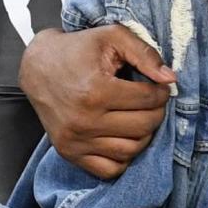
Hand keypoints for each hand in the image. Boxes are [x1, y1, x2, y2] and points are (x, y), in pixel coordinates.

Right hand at [19, 26, 176, 178]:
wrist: (37, 66)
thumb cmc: (77, 49)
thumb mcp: (112, 36)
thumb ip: (145, 54)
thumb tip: (170, 79)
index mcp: (95, 91)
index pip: (148, 100)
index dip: (162, 92)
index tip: (160, 86)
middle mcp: (84, 121)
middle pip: (143, 126)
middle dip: (156, 112)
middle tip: (152, 102)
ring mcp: (75, 141)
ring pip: (131, 150)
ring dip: (144, 135)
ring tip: (140, 117)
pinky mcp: (69, 152)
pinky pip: (109, 170)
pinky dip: (123, 157)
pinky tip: (124, 136)